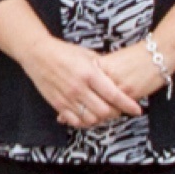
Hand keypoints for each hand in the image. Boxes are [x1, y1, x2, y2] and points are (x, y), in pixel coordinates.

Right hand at [20, 39, 156, 128]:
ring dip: (101, 119)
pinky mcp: (58, 104)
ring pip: (91, 119)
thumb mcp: (87, 54)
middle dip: (115, 113)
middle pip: (104, 111)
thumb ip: (102, 67)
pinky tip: (89, 116)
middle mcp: (79, 88)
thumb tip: (117, 76)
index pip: (113, 94)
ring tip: (104, 112)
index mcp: (89, 74)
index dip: (127, 104)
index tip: (137, 110)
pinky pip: (75, 121)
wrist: (37, 54)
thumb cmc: (63, 51)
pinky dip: (85, 122)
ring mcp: (67, 98)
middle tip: (118, 110)